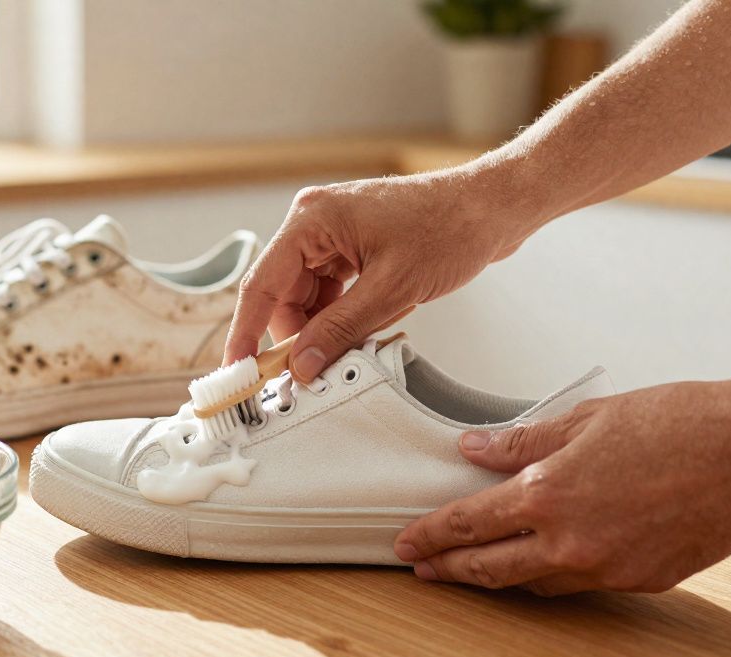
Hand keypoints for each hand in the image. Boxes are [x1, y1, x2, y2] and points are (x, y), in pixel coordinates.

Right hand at [223, 161, 537, 380]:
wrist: (494, 207)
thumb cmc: (450, 227)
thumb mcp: (391, 289)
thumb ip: (340, 330)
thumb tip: (303, 364)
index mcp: (312, 220)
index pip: (261, 284)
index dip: (246, 332)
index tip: (236, 370)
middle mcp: (314, 223)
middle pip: (281, 295)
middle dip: (294, 336)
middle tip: (306, 375)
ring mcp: (333, 235)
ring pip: (305, 298)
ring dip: (320, 329)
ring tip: (346, 350)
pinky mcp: (352, 248)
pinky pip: (328, 292)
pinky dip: (338, 317)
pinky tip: (357, 333)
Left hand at [393, 369, 730, 595]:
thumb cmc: (680, 424)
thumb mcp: (586, 418)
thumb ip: (523, 440)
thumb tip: (474, 448)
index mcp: (549, 493)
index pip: (469, 523)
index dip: (432, 535)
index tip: (408, 542)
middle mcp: (572, 540)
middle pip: (490, 566)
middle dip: (450, 569)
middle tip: (424, 568)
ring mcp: (606, 567)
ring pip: (534, 582)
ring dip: (500, 577)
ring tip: (475, 568)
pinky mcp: (640, 580)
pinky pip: (580, 584)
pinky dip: (552, 575)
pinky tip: (543, 563)